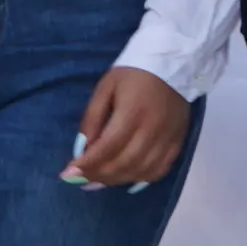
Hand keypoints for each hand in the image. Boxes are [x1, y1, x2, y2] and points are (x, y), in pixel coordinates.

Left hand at [66, 64, 194, 188]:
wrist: (172, 64)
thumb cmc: (133, 74)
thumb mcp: (105, 88)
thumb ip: (92, 118)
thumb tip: (82, 150)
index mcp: (132, 113)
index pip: (107, 148)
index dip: (87, 165)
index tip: (68, 174)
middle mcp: (152, 129)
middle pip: (123, 164)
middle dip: (99, 176)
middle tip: (81, 180)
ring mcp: (167, 138)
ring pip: (141, 171)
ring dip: (117, 180)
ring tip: (99, 181)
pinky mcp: (178, 142)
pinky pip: (160, 170)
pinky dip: (141, 179)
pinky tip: (126, 178)